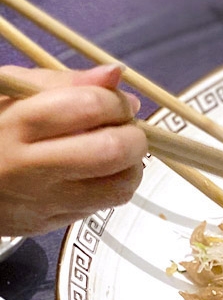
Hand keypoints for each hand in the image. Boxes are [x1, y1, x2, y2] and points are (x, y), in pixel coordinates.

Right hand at [0, 64, 146, 235]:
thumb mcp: (11, 92)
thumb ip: (62, 81)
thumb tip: (115, 74)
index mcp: (15, 125)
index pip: (86, 107)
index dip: (116, 101)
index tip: (120, 102)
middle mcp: (29, 168)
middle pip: (111, 151)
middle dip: (134, 135)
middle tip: (126, 129)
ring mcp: (42, 201)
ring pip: (119, 187)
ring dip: (132, 165)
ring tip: (117, 151)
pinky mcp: (50, 225)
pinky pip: (103, 206)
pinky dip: (114, 185)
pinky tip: (99, 172)